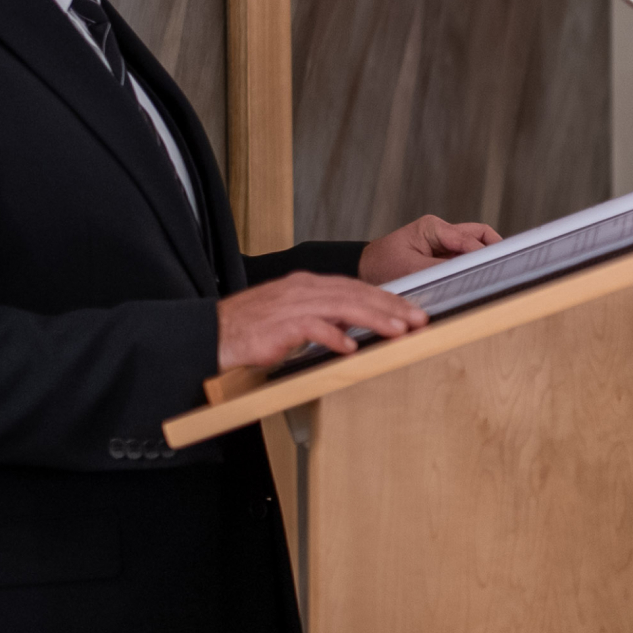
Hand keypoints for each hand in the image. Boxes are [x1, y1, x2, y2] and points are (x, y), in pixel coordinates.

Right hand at [216, 272, 427, 370]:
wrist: (214, 332)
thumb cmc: (254, 329)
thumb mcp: (295, 317)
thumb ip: (324, 318)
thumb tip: (354, 328)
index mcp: (309, 286)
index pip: (357, 288)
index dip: (387, 299)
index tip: (411, 310)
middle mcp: (304, 290)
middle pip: (357, 294)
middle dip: (391, 307)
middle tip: (417, 319)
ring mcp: (292, 305)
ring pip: (342, 307)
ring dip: (373, 319)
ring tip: (397, 331)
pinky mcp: (279, 326)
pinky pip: (312, 328)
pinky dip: (333, 336)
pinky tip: (351, 347)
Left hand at [359, 214, 501, 285]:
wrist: (365, 270)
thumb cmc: (381, 266)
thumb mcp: (410, 270)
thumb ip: (441, 271)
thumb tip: (467, 275)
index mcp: (432, 227)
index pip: (468, 238)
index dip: (484, 253)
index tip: (497, 266)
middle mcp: (441, 231)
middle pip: (479, 235)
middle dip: (492, 249)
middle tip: (506, 267)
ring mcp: (443, 242)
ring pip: (475, 245)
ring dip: (483, 259)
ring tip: (494, 275)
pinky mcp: (443, 254)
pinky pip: (465, 258)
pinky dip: (473, 267)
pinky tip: (478, 280)